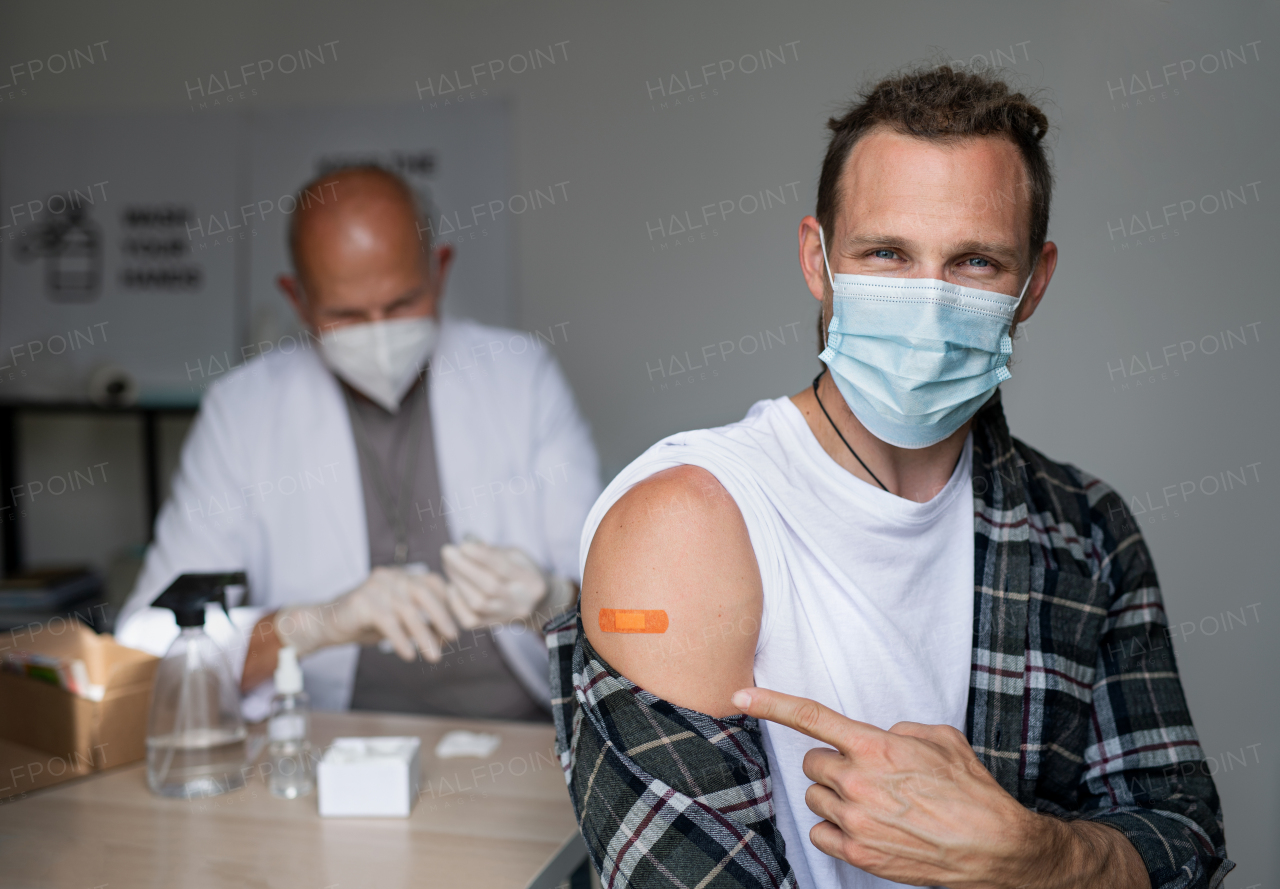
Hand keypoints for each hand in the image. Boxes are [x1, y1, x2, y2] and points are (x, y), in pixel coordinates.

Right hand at [274, 566, 458, 661]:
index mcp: (401, 576)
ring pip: (407, 610)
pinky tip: (408, 655)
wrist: (327, 623)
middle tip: (453, 638)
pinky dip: (401, 640)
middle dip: (441, 617)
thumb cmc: (366, 622)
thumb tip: (448, 637)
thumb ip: (421, 623)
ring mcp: (376, 586)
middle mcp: (391, 576)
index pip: (432, 583)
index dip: (447, 603)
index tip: (457, 625)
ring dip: (424, 635)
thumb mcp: (399, 621)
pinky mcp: (362, 601)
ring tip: (434, 655)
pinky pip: (388, 622)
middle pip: (423, 593)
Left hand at [441, 539, 574, 627]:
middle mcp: (520, 602)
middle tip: (447, 552)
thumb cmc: (521, 572)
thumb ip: (493, 551)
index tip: (463, 545)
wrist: (535, 604)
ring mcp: (506, 617)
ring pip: (478, 604)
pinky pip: (469, 619)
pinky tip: (452, 587)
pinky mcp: (492, 626)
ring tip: (448, 565)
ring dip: (458, 581)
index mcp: (531, 581)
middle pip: (490, 587)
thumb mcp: (516, 555)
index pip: (504, 568)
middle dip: (463, 567)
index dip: (481, 556)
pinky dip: (456, 602)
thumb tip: (466, 544)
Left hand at [731, 687, 1147, 888]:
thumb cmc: (972, 791)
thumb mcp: (941, 740)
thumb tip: (883, 736)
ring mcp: (855, 821)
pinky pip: (821, 833)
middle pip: (812, 764)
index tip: (740, 695)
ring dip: (835, 797)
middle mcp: (857, 782)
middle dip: (832, 764)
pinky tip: (865, 827)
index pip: (811, 717)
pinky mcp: (858, 854)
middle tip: (865, 774)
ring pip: (815, 798)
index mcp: (875, 747)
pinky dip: (836, 829)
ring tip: (874, 804)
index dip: (770, 704)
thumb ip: (900, 730)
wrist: (994, 848)